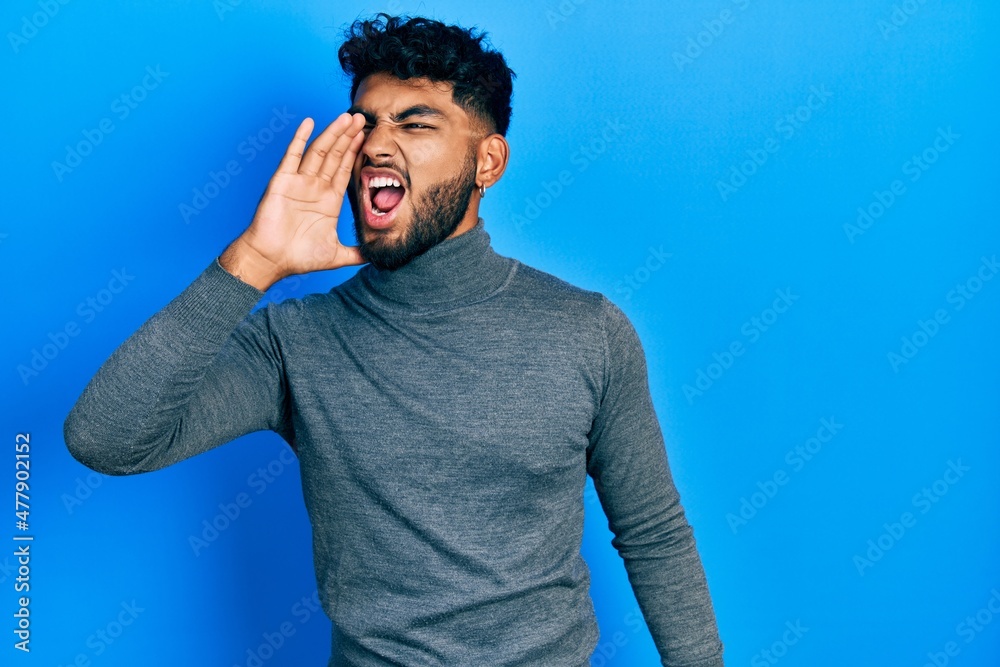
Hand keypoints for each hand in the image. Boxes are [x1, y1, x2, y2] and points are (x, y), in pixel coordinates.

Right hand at [220, 112, 366, 289]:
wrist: (272, 260)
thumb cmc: (299, 257)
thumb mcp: (336, 256)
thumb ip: (357, 253)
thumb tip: (376, 257)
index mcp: (329, 200)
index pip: (345, 170)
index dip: (355, 153)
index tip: (366, 136)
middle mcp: (315, 187)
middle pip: (335, 155)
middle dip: (348, 137)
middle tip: (360, 117)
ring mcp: (299, 182)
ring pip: (319, 151)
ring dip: (332, 133)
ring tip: (345, 117)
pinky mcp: (283, 181)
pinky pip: (293, 155)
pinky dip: (300, 138)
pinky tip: (309, 122)